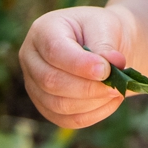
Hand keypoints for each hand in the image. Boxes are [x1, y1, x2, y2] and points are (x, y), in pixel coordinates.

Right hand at [18, 5, 136, 127]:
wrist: (103, 44)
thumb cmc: (102, 30)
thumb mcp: (106, 27)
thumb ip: (106, 46)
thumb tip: (112, 65)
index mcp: (43, 30)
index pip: (55, 51)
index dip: (80, 65)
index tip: (106, 70)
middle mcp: (31, 58)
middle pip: (51, 82)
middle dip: (88, 88)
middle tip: (116, 86)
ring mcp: (34, 85)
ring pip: (58, 105)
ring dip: (92, 103)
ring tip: (116, 91)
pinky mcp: (46, 106)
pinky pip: (66, 119)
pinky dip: (92, 115)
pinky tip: (110, 102)